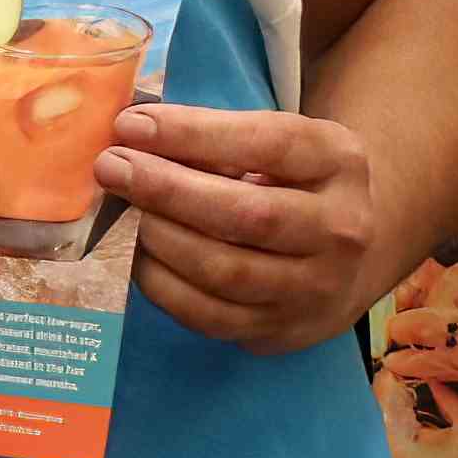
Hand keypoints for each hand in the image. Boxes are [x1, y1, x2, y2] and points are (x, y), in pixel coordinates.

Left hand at [98, 96, 400, 352]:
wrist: (345, 257)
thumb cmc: (294, 182)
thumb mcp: (278, 143)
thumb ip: (218, 136)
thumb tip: (133, 134)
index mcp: (340, 163)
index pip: (269, 144)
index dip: (194, 134)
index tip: (132, 126)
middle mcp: (340, 231)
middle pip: (248, 215)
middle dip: (167, 190)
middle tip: (112, 169)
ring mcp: (315, 290)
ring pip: (226, 272)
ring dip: (161, 240)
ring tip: (124, 212)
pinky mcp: (281, 331)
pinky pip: (210, 317)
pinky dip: (164, 286)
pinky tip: (138, 256)